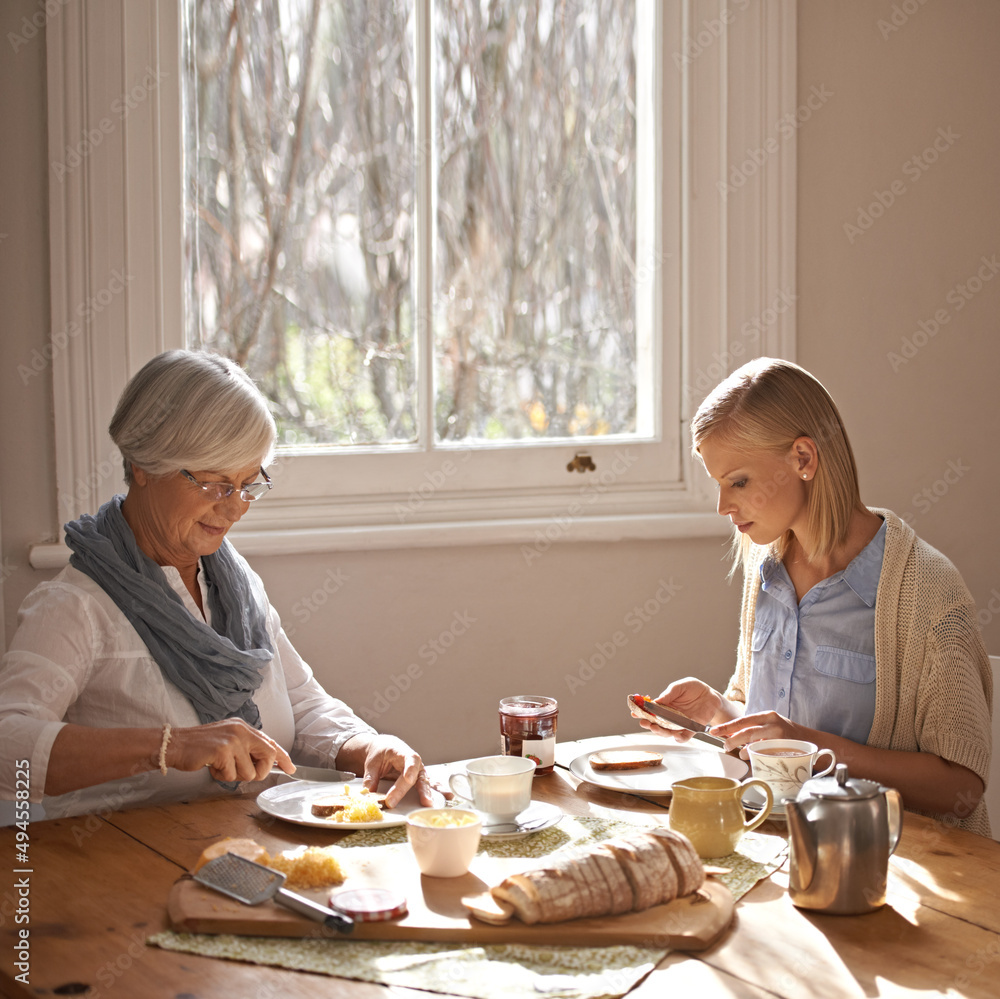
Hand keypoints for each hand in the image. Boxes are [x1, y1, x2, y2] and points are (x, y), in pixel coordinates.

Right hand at [166, 718, 293, 782]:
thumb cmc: (200, 747)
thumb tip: (264, 764)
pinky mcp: (223, 751)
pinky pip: (232, 775)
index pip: (270, 742)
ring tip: (219, 766)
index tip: (291, 768)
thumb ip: (245, 748)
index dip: (282, 757)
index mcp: (244, 727)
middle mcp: (241, 730)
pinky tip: (211, 766)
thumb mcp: (228, 741)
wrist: (175, 744)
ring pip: (249, 772)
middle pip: (268, 756)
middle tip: (241, 772)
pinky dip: (221, 776)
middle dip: (259, 771)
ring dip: (234, 775)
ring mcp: (233, 740)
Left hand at [338, 733, 450, 808]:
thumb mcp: (372, 761)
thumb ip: (370, 776)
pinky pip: (429, 784)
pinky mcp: (419, 779)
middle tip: (421, 802)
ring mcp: (418, 771)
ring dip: (431, 792)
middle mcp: (414, 762)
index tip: (408, 779)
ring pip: (426, 781)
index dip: (410, 770)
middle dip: (420, 790)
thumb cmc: (380, 753)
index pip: (409, 760)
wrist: (386, 748)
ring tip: (434, 803)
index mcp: (403, 752)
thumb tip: (367, 792)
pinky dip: (438, 791)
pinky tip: (448, 797)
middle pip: (418, 776)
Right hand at [630, 677, 723, 741]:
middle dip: (649, 724)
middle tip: (644, 722)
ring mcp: (680, 723)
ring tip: (654, 728)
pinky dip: (679, 738)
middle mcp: (671, 716)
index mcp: (665, 705)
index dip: (642, 712)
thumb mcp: (681, 686)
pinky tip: (675, 736)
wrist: (711, 695)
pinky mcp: (691, 729)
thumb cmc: (694, 689)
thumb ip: (669, 693)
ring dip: (660, 732)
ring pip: (667, 731)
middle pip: (657, 723)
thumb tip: (656, 701)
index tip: (634, 712)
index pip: (651, 711)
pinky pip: (684, 736)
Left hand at [711, 710, 803, 756]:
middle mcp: (773, 725)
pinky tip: (755, 758)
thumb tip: (731, 734)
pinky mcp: (785, 751)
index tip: (713, 730)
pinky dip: (757, 757)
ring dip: (744, 751)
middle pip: (746, 732)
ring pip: (755, 745)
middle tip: (725, 746)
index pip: (743, 720)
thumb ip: (755, 728)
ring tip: (741, 754)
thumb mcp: (772, 725)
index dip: (727, 726)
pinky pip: (765, 755)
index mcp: (767, 716)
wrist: (814, 742)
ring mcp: (780, 738)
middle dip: (732, 740)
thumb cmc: (788, 734)